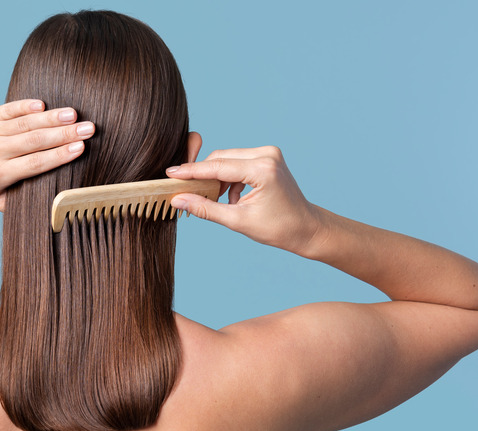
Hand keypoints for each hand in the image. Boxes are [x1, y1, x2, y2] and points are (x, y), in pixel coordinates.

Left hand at [0, 99, 94, 210]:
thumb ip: (22, 202)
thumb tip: (55, 207)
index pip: (35, 163)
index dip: (59, 155)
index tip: (80, 148)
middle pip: (34, 141)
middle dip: (64, 134)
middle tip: (88, 128)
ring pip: (25, 123)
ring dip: (51, 118)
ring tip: (74, 114)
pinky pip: (10, 109)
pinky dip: (26, 106)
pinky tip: (44, 105)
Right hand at [166, 146, 322, 254]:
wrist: (307, 228)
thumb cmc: (278, 228)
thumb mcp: (238, 221)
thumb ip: (206, 208)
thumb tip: (179, 199)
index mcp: (262, 169)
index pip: (217, 167)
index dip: (191, 171)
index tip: (170, 174)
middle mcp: (266, 155)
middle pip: (220, 159)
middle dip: (202, 175)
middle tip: (186, 191)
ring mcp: (269, 154)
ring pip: (227, 160)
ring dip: (216, 178)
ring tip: (216, 200)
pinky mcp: (268, 157)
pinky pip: (237, 162)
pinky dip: (229, 178)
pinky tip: (232, 198)